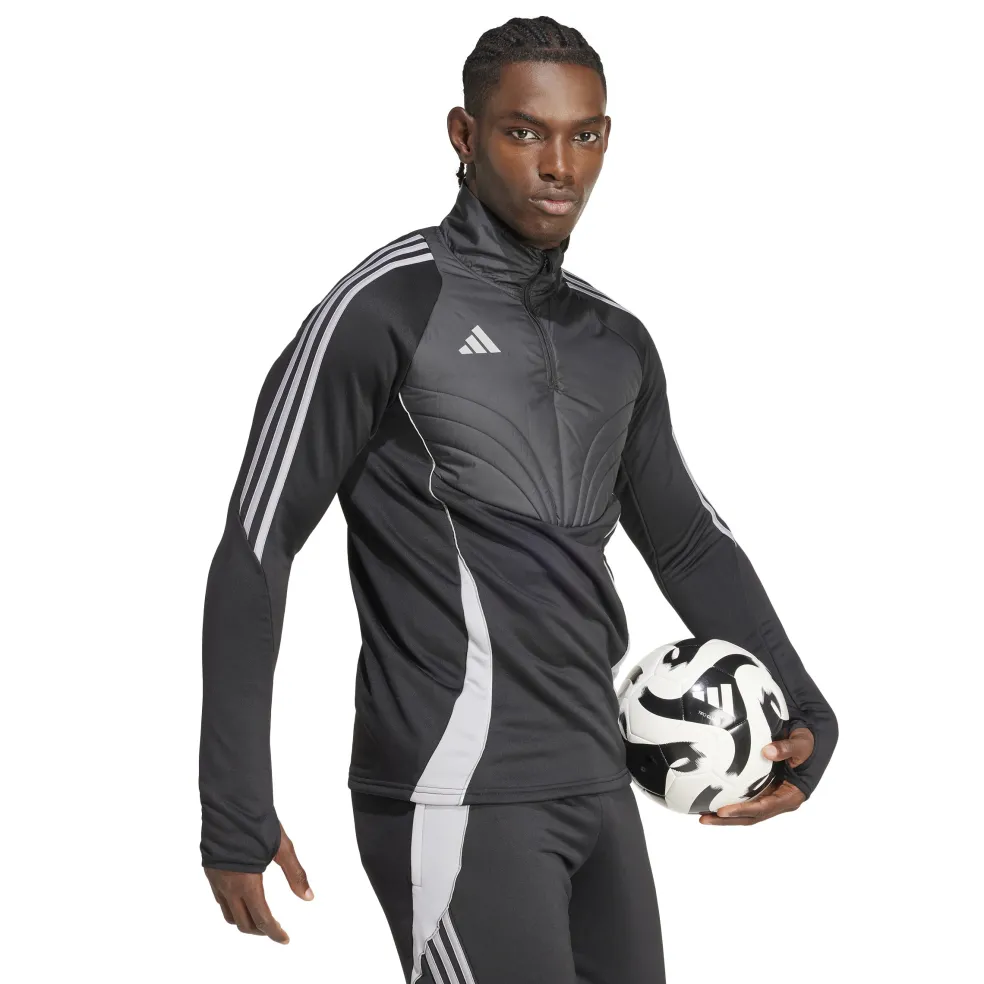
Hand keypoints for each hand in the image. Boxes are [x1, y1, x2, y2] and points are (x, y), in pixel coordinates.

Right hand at [204, 822, 313, 942]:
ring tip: (261, 919)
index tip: (285, 939)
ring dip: (245, 922)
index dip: (274, 932)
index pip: (262, 919)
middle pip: (243, 923)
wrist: (230, 802)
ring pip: (228, 915)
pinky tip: (245, 899)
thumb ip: (296, 874)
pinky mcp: (210, 872)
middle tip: (276, 929)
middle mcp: (228, 886)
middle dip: (260, 930)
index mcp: (247, 882)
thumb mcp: (283, 847)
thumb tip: (309, 897)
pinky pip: (220, 901)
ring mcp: (216, 880)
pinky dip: (234, 908)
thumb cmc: (259, 822)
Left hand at [698, 726, 813, 825]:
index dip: (743, 810)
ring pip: (746, 811)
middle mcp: (779, 801)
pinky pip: (745, 799)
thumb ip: (786, 748)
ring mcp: (770, 797)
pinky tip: (710, 798)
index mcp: (790, 796)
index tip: (722, 810)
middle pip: (751, 816)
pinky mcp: (763, 790)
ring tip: (701, 815)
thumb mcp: (801, 744)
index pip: (763, 808)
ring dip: (725, 815)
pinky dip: (729, 800)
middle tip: (703, 819)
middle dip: (727, 820)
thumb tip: (767, 751)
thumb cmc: (806, 744)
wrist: (810, 744)